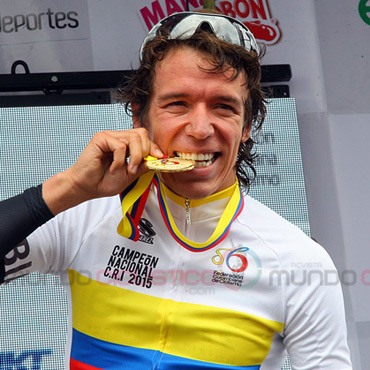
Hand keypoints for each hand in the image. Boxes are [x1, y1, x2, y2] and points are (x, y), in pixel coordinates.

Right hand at [43, 128, 162, 213]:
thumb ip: (143, 166)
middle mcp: (119, 138)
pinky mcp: (101, 138)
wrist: (87, 188)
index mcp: (126, 144)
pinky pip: (120, 146)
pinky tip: (112, 169)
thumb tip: (158, 159)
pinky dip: (119, 160)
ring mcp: (110, 137)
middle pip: (141, 134)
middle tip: (137, 168)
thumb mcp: (131, 175)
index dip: (154, 147)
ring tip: (127, 170)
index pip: (145, 138)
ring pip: (133, 138)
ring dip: (134, 157)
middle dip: (145, 152)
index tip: (160, 158)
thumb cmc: (104, 181)